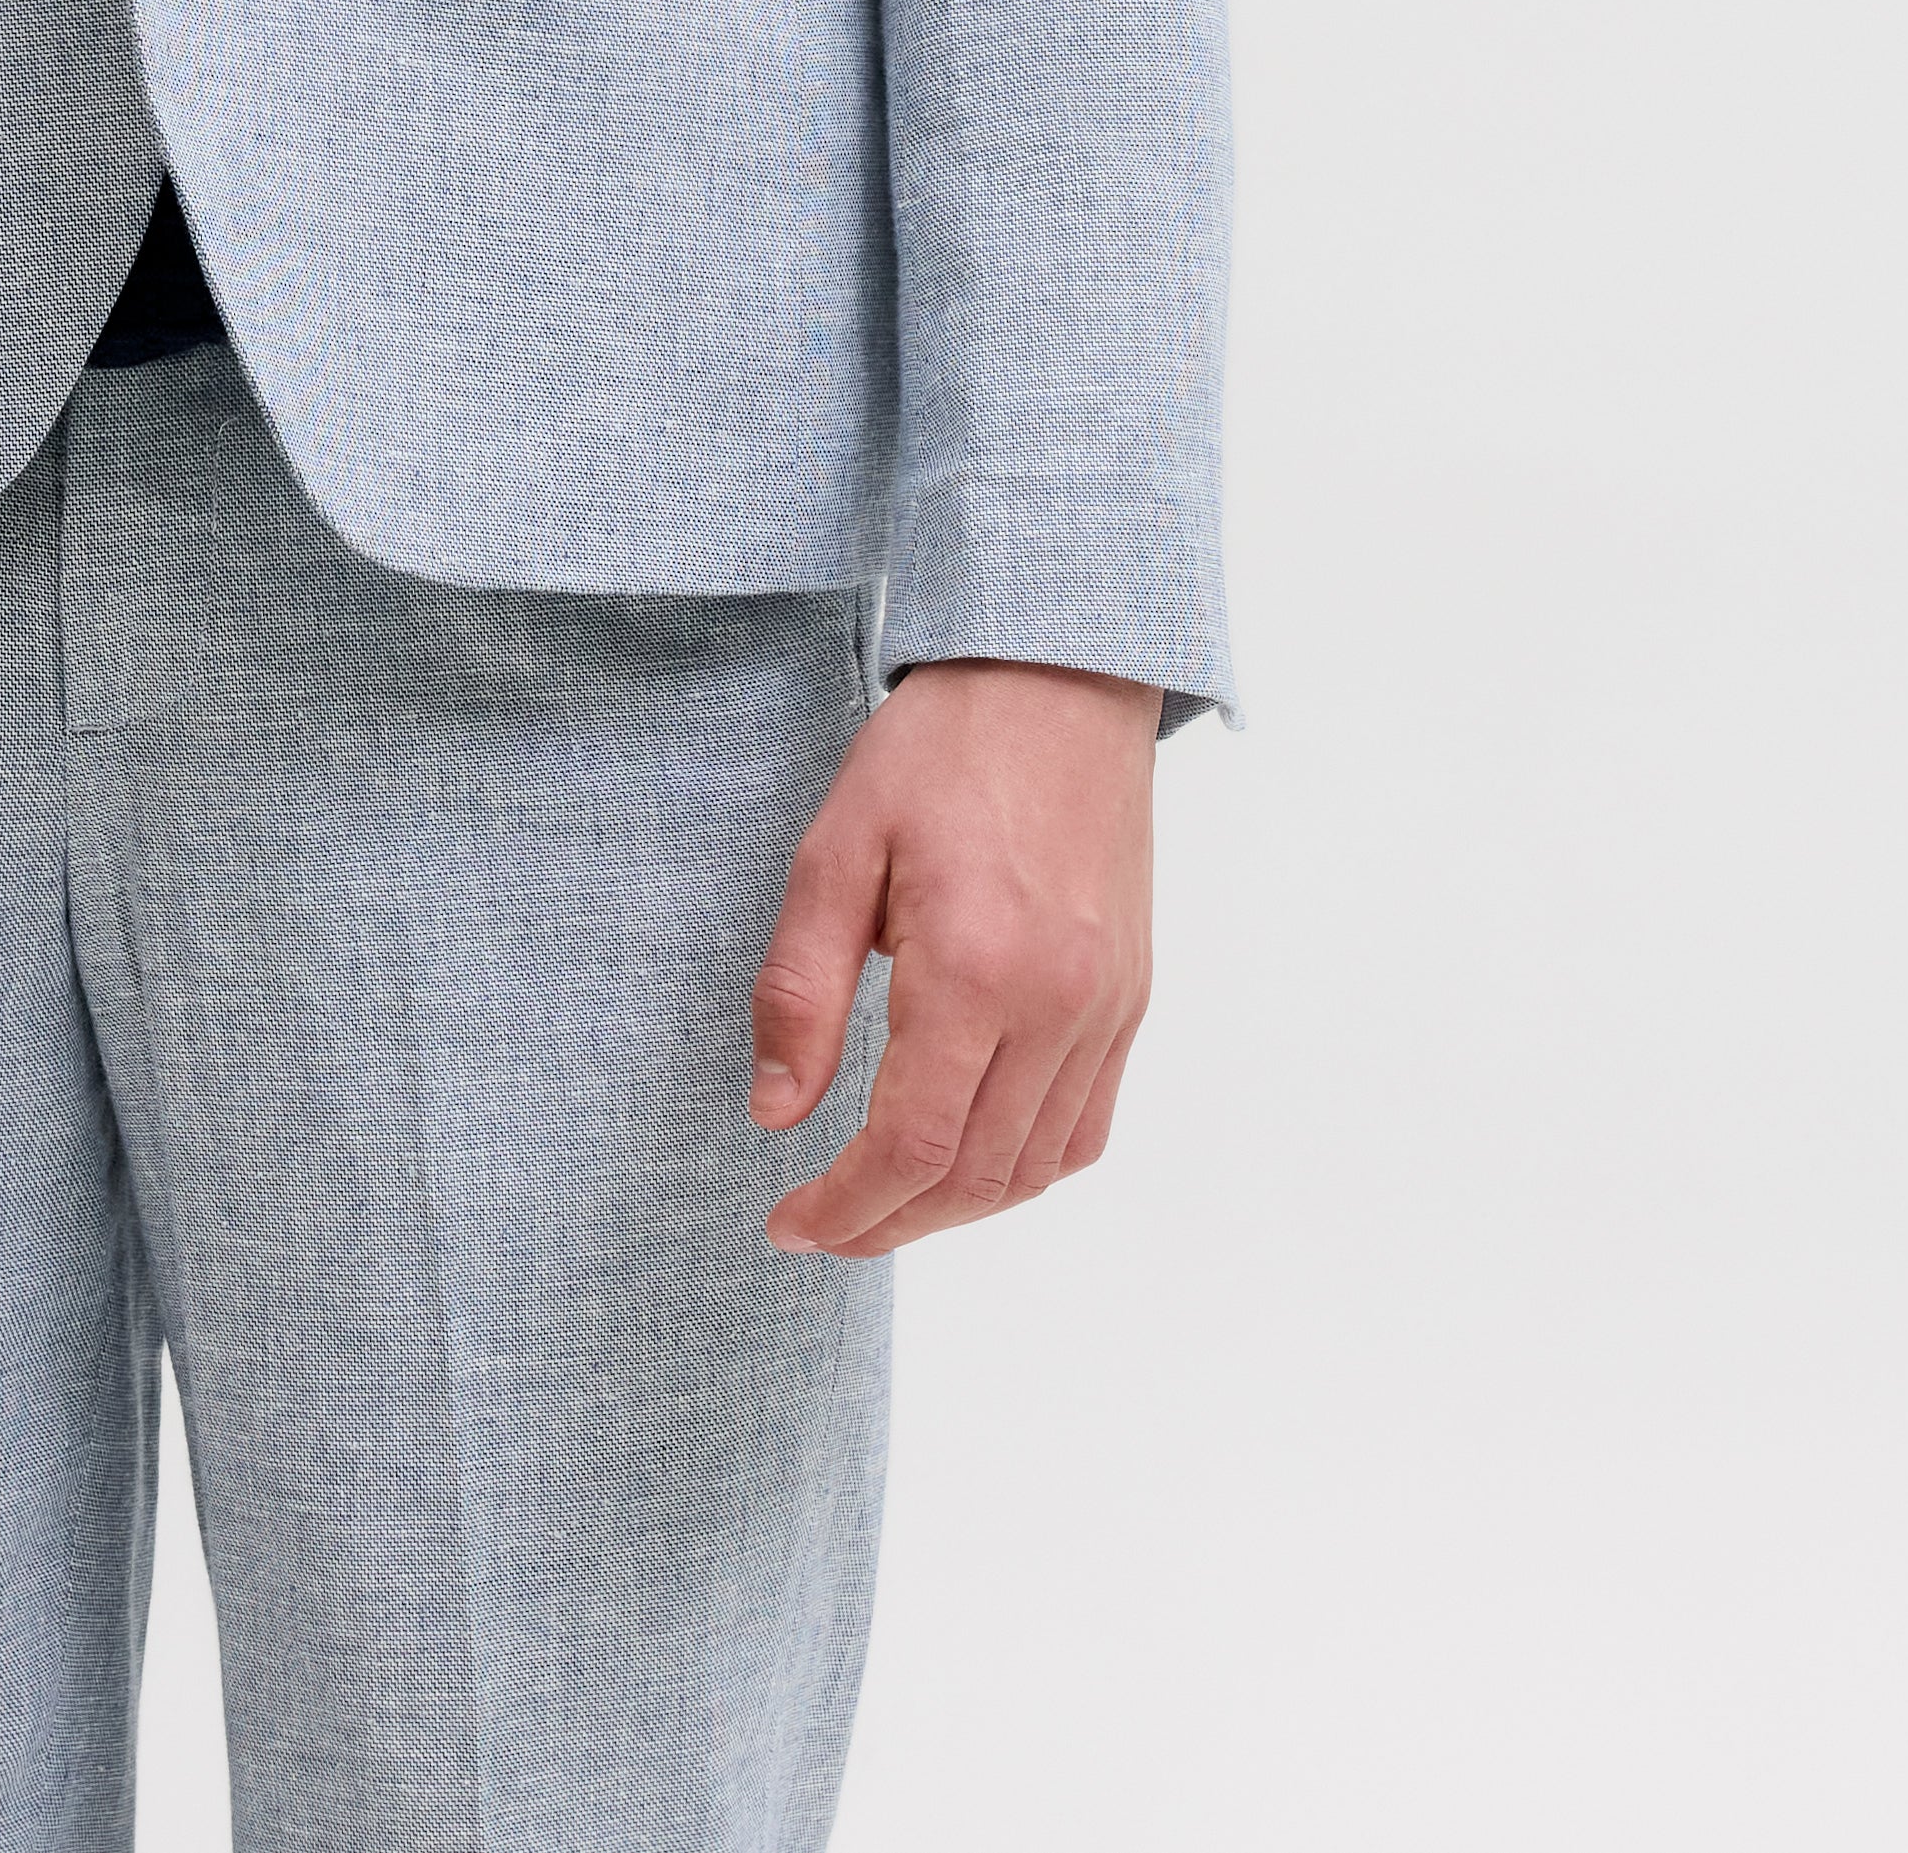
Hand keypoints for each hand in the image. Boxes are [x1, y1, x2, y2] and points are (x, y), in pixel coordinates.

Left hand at [750, 656, 1157, 1256]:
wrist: (1057, 678)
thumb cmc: (938, 750)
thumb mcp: (837, 848)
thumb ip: (801, 990)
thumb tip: (776, 1115)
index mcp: (975, 966)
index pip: (912, 1144)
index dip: (848, 1207)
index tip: (789, 1223)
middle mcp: (1056, 1004)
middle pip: (975, 1175)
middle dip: (889, 1222)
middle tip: (822, 1227)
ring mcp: (1106, 1007)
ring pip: (1035, 1166)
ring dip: (955, 1209)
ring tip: (884, 1204)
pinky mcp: (1131, 997)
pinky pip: (1086, 1126)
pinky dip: (1025, 1168)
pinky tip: (970, 1160)